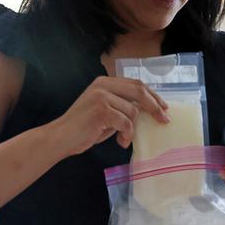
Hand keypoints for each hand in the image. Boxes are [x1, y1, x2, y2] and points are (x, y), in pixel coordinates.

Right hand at [53, 77, 169, 155]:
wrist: (61, 137)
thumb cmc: (84, 128)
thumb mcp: (106, 111)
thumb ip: (122, 105)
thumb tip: (148, 110)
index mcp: (105, 82)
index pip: (135, 84)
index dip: (152, 95)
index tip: (163, 107)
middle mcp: (103, 85)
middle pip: (139, 91)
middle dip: (154, 107)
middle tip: (164, 120)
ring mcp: (101, 96)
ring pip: (132, 112)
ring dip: (132, 130)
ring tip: (124, 139)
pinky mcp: (101, 110)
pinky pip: (126, 123)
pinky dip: (126, 135)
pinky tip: (120, 141)